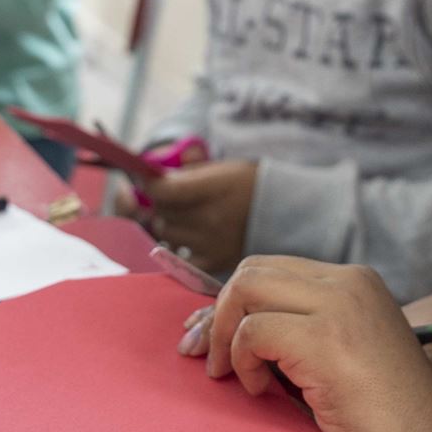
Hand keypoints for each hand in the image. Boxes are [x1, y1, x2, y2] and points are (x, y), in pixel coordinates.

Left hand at [129, 160, 256, 276]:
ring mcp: (211, 244)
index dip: (149, 184)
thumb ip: (188, 169)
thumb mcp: (222, 168)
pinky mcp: (213, 263)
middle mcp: (211, 218)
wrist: (283, 213)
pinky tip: (185, 238)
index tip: (148, 180)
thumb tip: (152, 170)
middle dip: (160, 202)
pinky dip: (176, 246)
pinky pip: (177, 257)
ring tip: (182, 217)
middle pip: (161, 212)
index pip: (163, 190)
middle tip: (170, 198)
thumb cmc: (247, 186)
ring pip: (165, 233)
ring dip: (166, 223)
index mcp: (213, 188)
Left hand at [199, 257, 431, 431]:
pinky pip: (253, 331)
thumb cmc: (378, 414)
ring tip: (238, 378)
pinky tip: (261, 389)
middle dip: (217, 314)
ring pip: (246, 291)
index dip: (231, 303)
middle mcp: (348, 281)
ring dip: (226, 337)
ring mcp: (339, 304)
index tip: (208, 338)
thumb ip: (296, 329)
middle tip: (202, 357)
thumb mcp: (336, 353)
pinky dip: (244, 361)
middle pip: (252, 271)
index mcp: (354, 280)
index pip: (272, 269)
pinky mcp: (326, 336)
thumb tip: (223, 327)